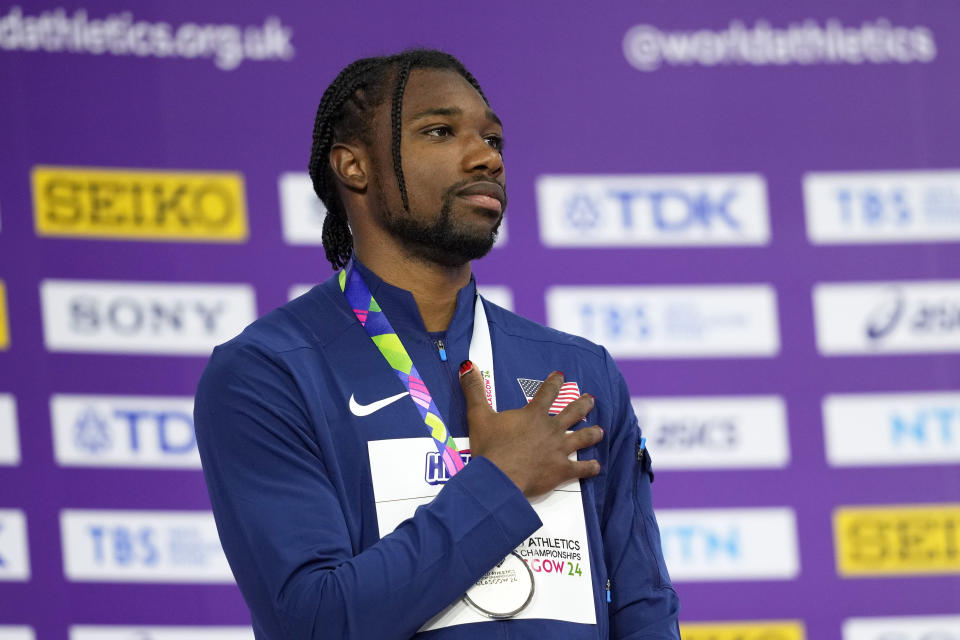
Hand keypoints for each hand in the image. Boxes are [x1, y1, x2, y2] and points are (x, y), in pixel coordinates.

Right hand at [458, 361, 602, 497]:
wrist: (499, 477)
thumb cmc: (489, 446)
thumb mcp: (478, 415)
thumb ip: (474, 389)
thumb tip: (467, 365)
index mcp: (533, 414)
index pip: (547, 392)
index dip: (554, 382)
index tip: (561, 375)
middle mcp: (551, 428)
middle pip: (572, 412)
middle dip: (583, 404)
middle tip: (591, 399)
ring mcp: (559, 450)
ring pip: (583, 437)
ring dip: (592, 433)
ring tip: (600, 430)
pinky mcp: (562, 470)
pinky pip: (581, 468)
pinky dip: (590, 468)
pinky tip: (596, 467)